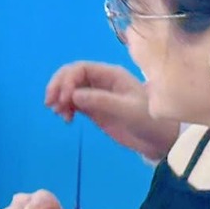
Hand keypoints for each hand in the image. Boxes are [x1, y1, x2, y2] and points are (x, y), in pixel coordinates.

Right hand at [44, 61, 177, 162]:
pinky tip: (66, 119)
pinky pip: (73, 102)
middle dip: (58, 86)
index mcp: (111, 75)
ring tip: (60, 114)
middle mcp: (101, 81)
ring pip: (69, 89)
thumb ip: (101, 101)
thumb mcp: (127, 110)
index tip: (62, 98)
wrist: (159, 139)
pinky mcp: (93, 109)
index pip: (81, 69)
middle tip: (50, 104)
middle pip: (71, 76)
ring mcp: (96, 95)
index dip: (67, 80)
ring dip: (59, 98)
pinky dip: (65, 108)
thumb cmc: (148, 120)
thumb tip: (73, 95)